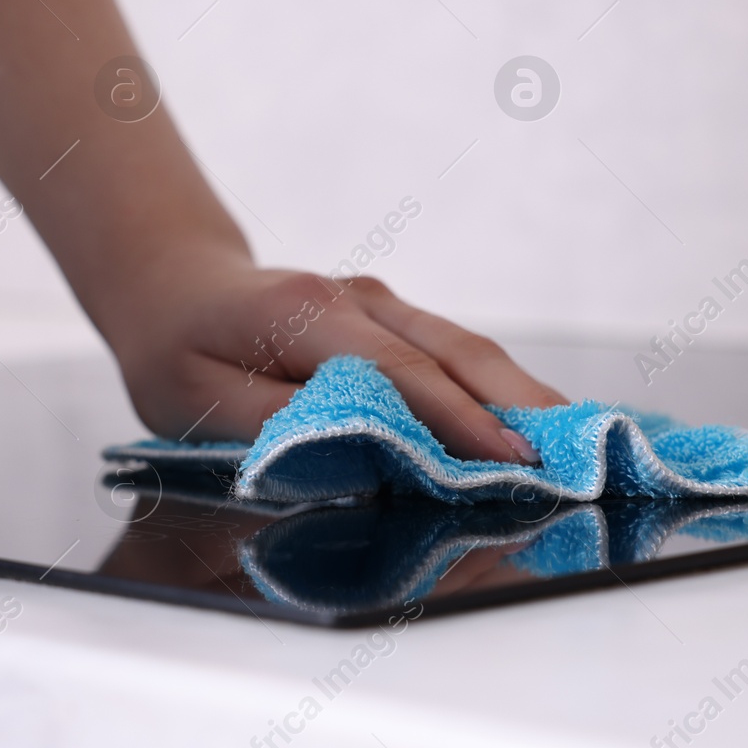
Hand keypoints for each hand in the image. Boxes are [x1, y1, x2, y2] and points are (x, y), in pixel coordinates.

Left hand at [106, 251, 567, 463]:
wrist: (172, 285)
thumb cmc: (179, 350)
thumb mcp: (200, 401)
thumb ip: (278, 424)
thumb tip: (362, 453)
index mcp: (307, 313)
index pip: (400, 370)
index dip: (458, 418)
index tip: (510, 462)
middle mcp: (356, 298)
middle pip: (454, 349)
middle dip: (519, 404)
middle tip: (574, 456)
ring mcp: (378, 303)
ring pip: (464, 346)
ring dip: (521, 393)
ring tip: (575, 439)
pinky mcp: (389, 318)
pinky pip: (451, 351)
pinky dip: (496, 386)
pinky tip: (532, 417)